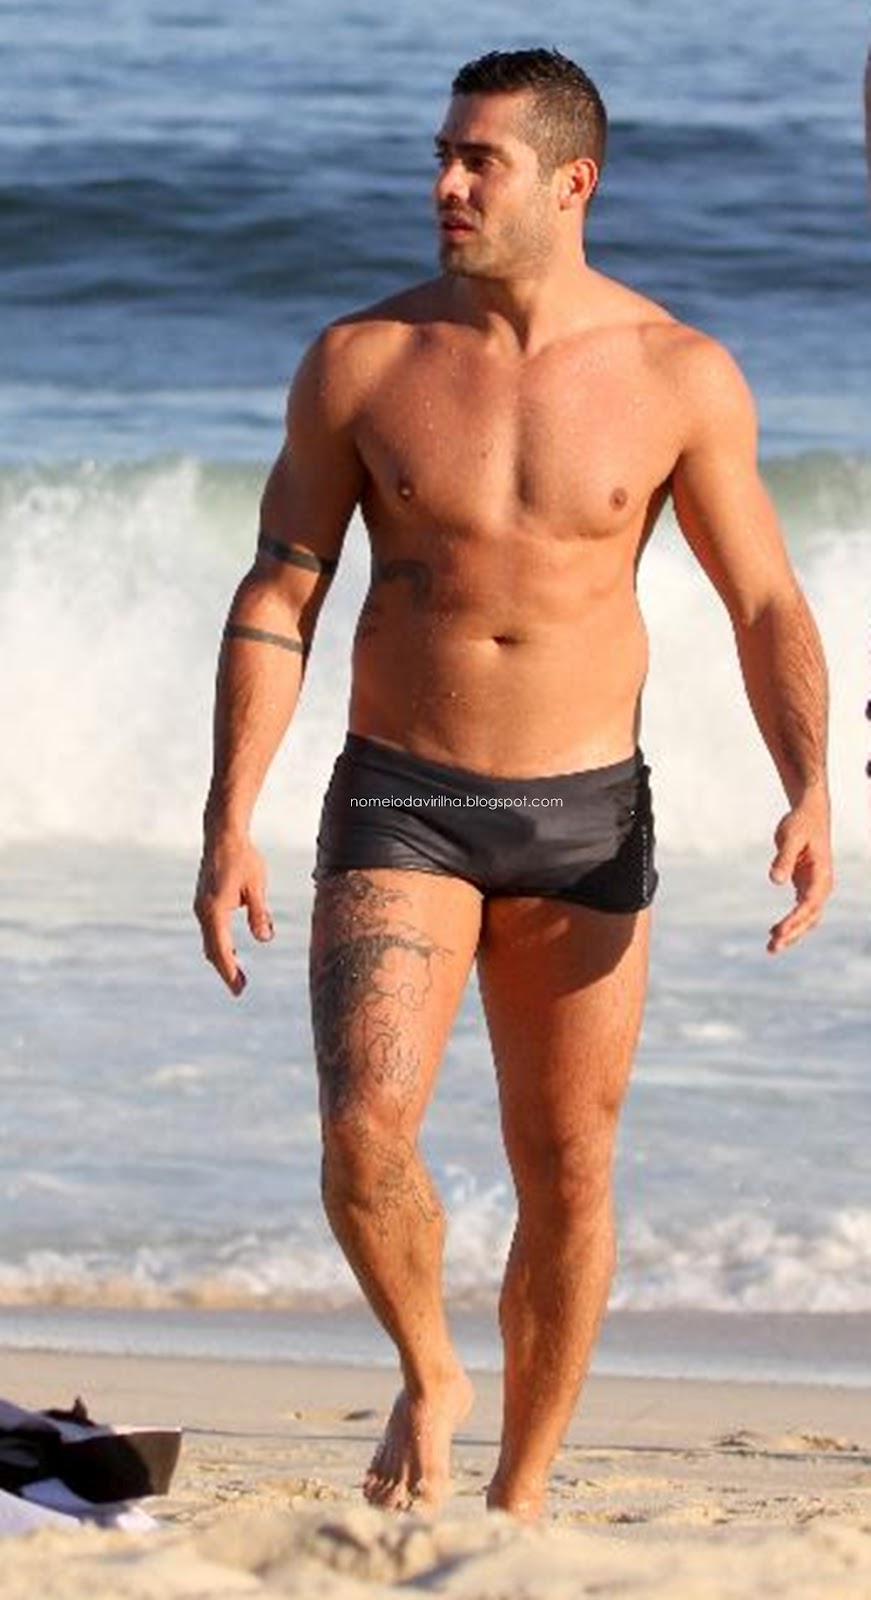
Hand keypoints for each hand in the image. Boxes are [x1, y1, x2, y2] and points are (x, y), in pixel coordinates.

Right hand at [194, 833, 273, 994]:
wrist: (222, 835)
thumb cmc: (242, 858)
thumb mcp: (256, 886)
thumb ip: (259, 913)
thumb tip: (265, 939)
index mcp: (214, 909)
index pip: (221, 948)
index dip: (229, 970)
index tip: (238, 989)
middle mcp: (202, 910)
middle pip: (212, 949)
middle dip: (226, 969)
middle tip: (240, 989)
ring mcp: (200, 906)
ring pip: (210, 940)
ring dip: (223, 957)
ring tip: (238, 976)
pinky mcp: (204, 901)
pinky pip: (210, 930)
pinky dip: (219, 944)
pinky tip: (232, 951)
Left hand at [767, 800, 832, 953]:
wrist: (810, 813)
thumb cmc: (801, 823)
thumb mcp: (790, 837)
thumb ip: (784, 859)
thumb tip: (775, 881)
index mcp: (822, 875)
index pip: (810, 904)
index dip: (795, 920)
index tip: (779, 932)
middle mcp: (823, 884)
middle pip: (810, 917)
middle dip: (793, 934)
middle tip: (772, 948)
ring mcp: (815, 886)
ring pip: (807, 918)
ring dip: (792, 933)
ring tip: (771, 947)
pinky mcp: (806, 885)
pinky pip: (801, 910)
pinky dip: (790, 923)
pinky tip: (775, 932)